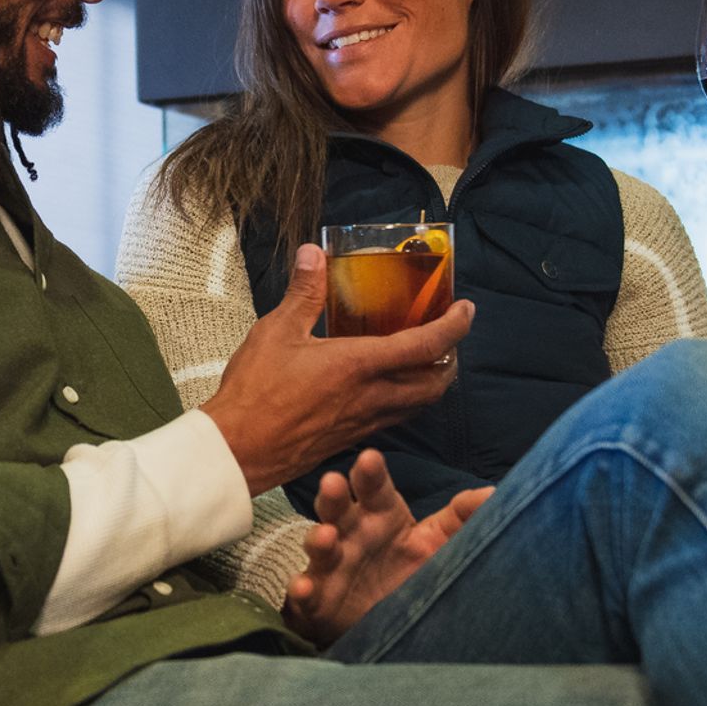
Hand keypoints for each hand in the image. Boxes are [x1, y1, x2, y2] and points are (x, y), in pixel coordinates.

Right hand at [201, 245, 474, 496]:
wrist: (240, 452)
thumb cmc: (256, 391)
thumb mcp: (277, 331)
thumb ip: (305, 293)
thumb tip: (314, 254)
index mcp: (361, 365)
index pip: (427, 345)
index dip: (455, 326)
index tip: (466, 309)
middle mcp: (374, 396)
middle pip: (436, 383)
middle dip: (451, 359)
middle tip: (447, 336)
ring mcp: (365, 422)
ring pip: (419, 404)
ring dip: (432, 381)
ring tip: (424, 358)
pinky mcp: (353, 437)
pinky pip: (395, 417)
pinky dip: (406, 399)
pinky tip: (386, 385)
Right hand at [284, 449, 494, 645]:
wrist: (386, 615)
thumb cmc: (408, 564)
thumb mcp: (439, 539)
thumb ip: (463, 517)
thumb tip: (494, 494)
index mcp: (381, 514)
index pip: (375, 488)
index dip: (370, 473)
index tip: (370, 458)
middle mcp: (351, 533)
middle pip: (338, 508)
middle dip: (333, 495)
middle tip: (333, 482)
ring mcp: (331, 565)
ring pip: (320, 547)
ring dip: (317, 539)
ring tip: (324, 536)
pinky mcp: (317, 599)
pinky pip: (306, 594)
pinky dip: (303, 591)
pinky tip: (304, 588)